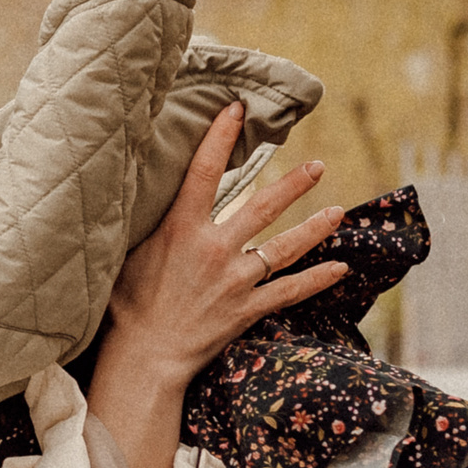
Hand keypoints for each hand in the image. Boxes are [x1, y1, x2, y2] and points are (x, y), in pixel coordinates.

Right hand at [101, 103, 350, 384]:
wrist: (144, 357)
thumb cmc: (127, 306)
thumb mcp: (127, 253)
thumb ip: (145, 220)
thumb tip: (138, 185)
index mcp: (181, 230)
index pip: (203, 172)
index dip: (221, 138)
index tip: (237, 110)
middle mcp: (214, 250)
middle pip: (261, 207)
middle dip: (292, 184)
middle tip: (317, 166)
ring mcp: (234, 281)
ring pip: (284, 248)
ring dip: (314, 228)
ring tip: (338, 212)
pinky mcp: (246, 309)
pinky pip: (289, 291)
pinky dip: (316, 279)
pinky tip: (340, 268)